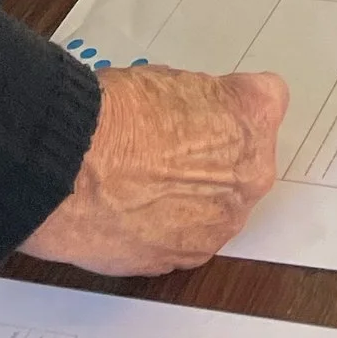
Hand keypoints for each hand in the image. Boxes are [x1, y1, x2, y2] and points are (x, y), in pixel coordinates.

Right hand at [22, 59, 286, 273]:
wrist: (71, 172)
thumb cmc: (114, 117)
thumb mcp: (167, 78)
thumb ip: (203, 101)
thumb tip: (193, 114)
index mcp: (254, 116)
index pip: (265, 100)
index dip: (230, 102)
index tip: (208, 105)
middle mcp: (251, 176)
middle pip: (247, 160)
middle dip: (218, 155)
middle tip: (168, 146)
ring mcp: (221, 224)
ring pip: (220, 204)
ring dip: (195, 196)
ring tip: (144, 183)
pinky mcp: (187, 259)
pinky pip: (189, 237)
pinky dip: (168, 227)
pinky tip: (133, 210)